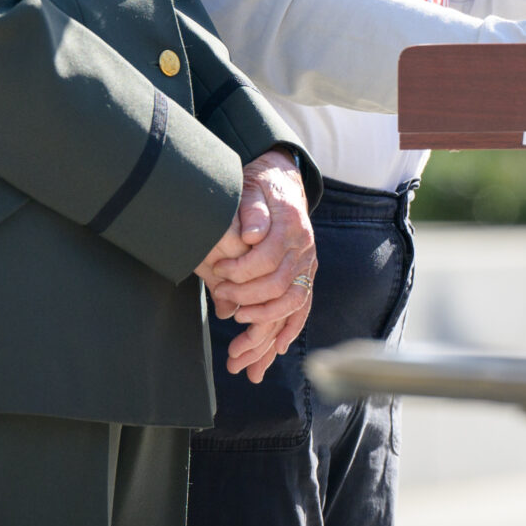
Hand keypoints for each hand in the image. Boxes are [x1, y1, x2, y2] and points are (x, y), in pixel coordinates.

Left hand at [193, 150, 315, 381]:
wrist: (282, 177)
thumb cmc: (260, 184)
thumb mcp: (252, 186)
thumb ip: (252, 208)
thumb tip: (252, 234)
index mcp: (290, 225)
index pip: (267, 258)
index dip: (241, 270)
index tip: (217, 272)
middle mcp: (303, 246)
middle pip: (280, 284)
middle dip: (249, 300)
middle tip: (222, 301)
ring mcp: (308, 262)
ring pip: (294, 301)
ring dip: (267, 323)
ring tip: (240, 336)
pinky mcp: (306, 272)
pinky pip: (303, 305)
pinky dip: (291, 327)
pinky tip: (277, 348)